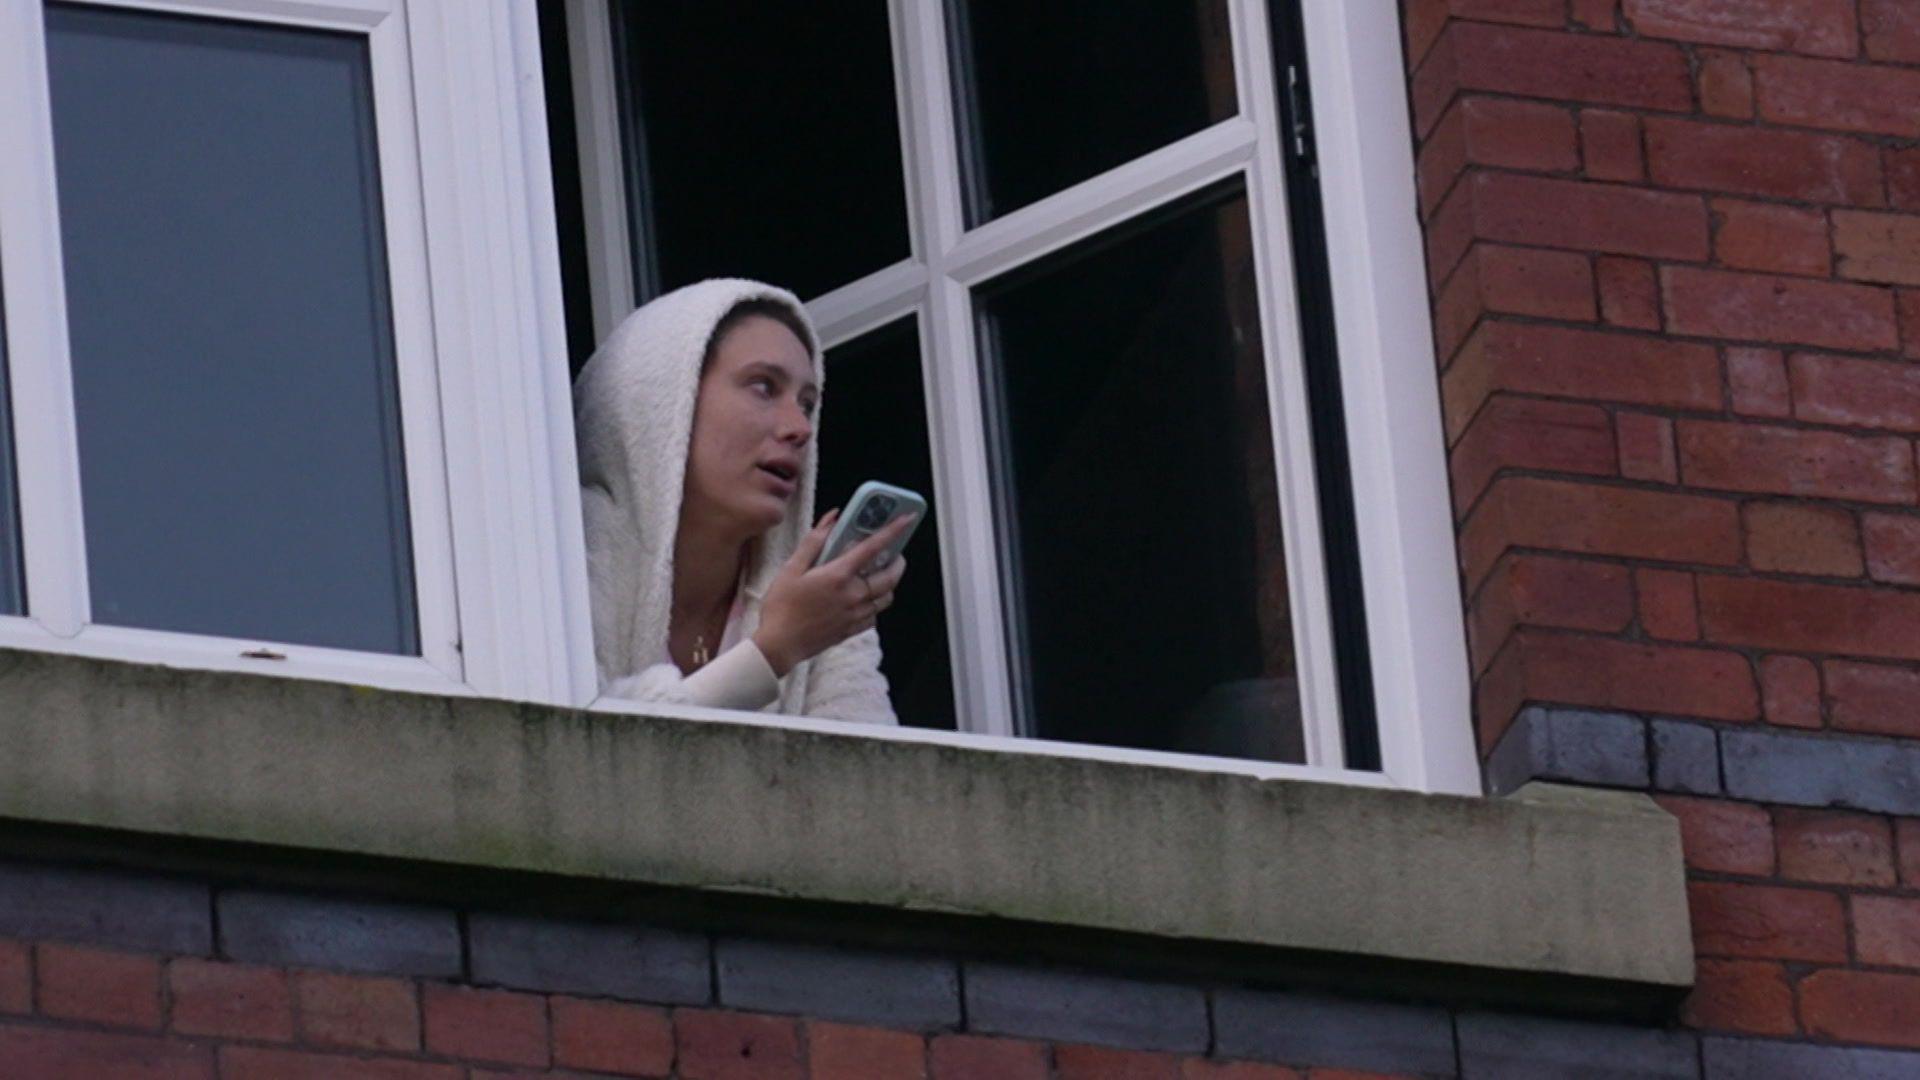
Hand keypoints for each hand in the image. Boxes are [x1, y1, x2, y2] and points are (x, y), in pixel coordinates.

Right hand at [752, 508, 913, 676]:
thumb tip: (832, 518)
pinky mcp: (852, 630)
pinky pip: (875, 615)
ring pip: (886, 597)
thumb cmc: (781, 605)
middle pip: (890, 576)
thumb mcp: (791, 568)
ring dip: (888, 584)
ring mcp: (855, 615)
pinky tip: (862, 599)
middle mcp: (853, 595)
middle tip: (894, 553)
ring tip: (878, 575)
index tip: (907, 518)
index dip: (892, 530)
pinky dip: (875, 604)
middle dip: (898, 562)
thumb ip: (814, 541)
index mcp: (839, 576)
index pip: (873, 547)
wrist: (779, 645)